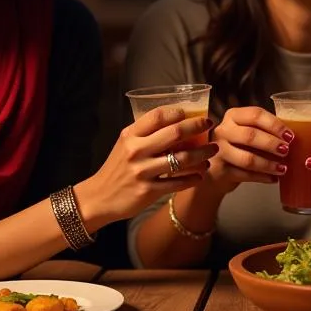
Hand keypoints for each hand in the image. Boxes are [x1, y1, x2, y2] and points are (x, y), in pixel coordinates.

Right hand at [77, 107, 217, 224]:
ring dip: (202, 154)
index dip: (179, 112)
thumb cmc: (118, 168)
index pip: (158, 116)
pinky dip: (193, 178)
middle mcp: (136, 151)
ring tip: (212, 151)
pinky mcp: (148, 191)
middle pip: (175, 133)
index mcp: (130, 135)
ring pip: (181, 159)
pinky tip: (201, 174)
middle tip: (210, 125)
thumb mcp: (125, 144)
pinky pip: (178, 182)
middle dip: (197, 127)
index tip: (194, 113)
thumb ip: (146, 133)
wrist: (99, 197)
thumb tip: (177, 121)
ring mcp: (142, 171)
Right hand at [206, 107, 293, 193]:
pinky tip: (273, 178)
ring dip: (268, 164)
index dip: (275, 125)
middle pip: (250, 135)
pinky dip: (262, 177)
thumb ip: (265, 131)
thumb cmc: (238, 147)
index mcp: (234, 116)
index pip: (256, 115)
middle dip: (271, 144)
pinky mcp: (219, 170)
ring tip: (282, 169)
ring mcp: (219, 151)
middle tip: (286, 151)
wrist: (216, 168)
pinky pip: (244, 175)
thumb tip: (291, 139)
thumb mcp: (248, 132)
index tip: (289, 135)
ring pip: (247, 158)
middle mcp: (223, 130)